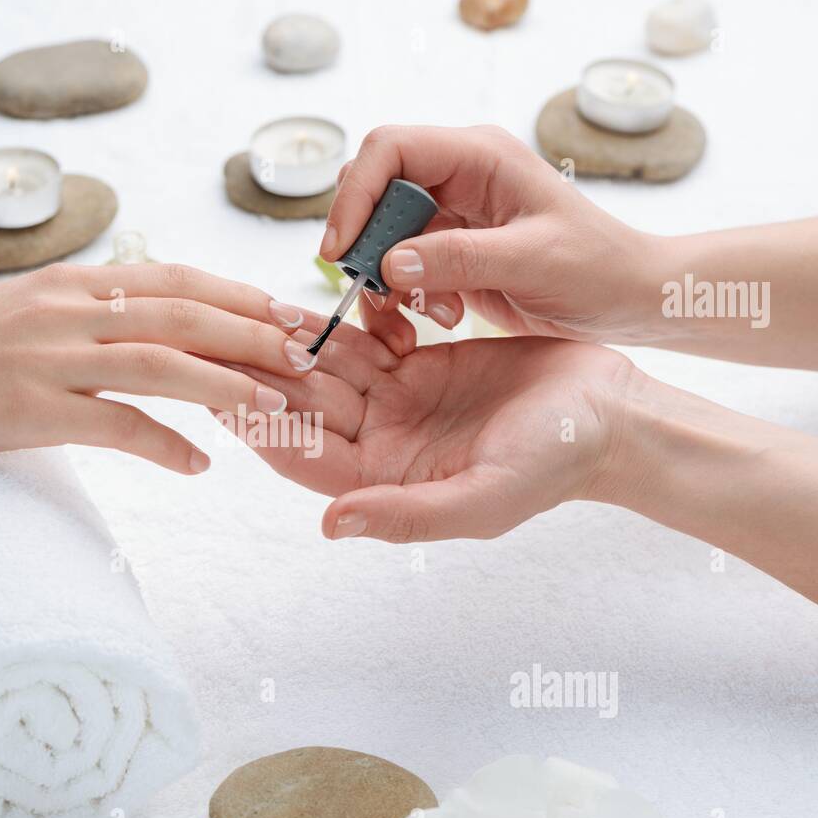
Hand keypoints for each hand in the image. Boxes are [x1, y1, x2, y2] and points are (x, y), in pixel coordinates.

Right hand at [0, 262, 320, 473]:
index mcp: (71, 282)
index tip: (287, 311)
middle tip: (308, 353)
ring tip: (276, 406)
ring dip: (227, 384)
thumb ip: (87, 310)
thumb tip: (150, 318)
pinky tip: (198, 466)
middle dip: (254, 332)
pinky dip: (164, 445)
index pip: (174, 278)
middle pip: (183, 313)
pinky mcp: (32, 409)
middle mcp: (68, 309)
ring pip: (162, 362)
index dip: (238, 294)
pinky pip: (116, 425)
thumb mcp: (24, 310)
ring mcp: (49, 358)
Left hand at [221, 311, 637, 542]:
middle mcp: (380, 445)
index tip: (215, 394)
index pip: (304, 454)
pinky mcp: (415, 365)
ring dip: (289, 340)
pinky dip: (336, 318)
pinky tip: (302, 292)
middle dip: (258, 374)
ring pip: (327, 368)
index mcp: (385, 481)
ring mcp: (396, 403)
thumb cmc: (556, 464)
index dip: (259, 426)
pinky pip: (363, 339)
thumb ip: (406, 515)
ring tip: (243, 306)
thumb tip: (330, 525)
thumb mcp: (483, 497)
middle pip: (305, 407)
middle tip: (209, 339)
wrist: (609, 414)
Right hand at [320, 125, 679, 354]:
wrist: (627, 299)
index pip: (389, 150)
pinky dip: (406, 298)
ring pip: (382, 235)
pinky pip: (402, 268)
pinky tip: (442, 318)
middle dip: (366, 244)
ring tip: (425, 315)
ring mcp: (452, 215)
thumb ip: (459, 259)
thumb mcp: (531, 262)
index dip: (356, 194)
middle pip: (374, 191)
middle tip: (375, 290)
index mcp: (479, 157)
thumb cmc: (596, 268)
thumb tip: (391, 263)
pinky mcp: (450, 252)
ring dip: (388, 280)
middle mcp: (458, 177)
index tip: (342, 250)